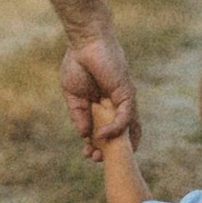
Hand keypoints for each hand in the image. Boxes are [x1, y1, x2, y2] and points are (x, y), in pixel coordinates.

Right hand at [61, 25, 136, 158]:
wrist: (85, 42)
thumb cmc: (78, 64)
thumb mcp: (74, 96)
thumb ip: (79, 115)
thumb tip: (84, 135)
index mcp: (103, 106)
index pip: (106, 131)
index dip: (98, 145)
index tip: (86, 154)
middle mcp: (116, 105)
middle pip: (120, 134)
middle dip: (109, 150)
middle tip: (94, 159)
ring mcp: (123, 100)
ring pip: (127, 129)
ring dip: (116, 145)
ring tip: (100, 155)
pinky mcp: (127, 93)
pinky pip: (125, 117)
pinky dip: (116, 128)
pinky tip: (102, 136)